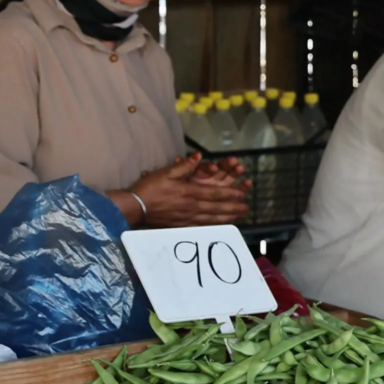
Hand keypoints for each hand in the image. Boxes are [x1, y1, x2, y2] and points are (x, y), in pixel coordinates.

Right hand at [125, 154, 250, 227]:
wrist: (136, 206)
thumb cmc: (151, 187)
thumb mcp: (167, 172)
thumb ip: (185, 165)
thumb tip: (200, 156)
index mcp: (189, 192)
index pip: (214, 194)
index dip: (230, 194)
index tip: (242, 194)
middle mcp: (191, 207)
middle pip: (216, 208)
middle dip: (233, 207)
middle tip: (246, 208)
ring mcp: (187, 218)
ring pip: (211, 219)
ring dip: (226, 217)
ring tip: (238, 217)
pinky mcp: (181, 225)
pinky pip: (202, 226)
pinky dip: (213, 226)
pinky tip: (220, 226)